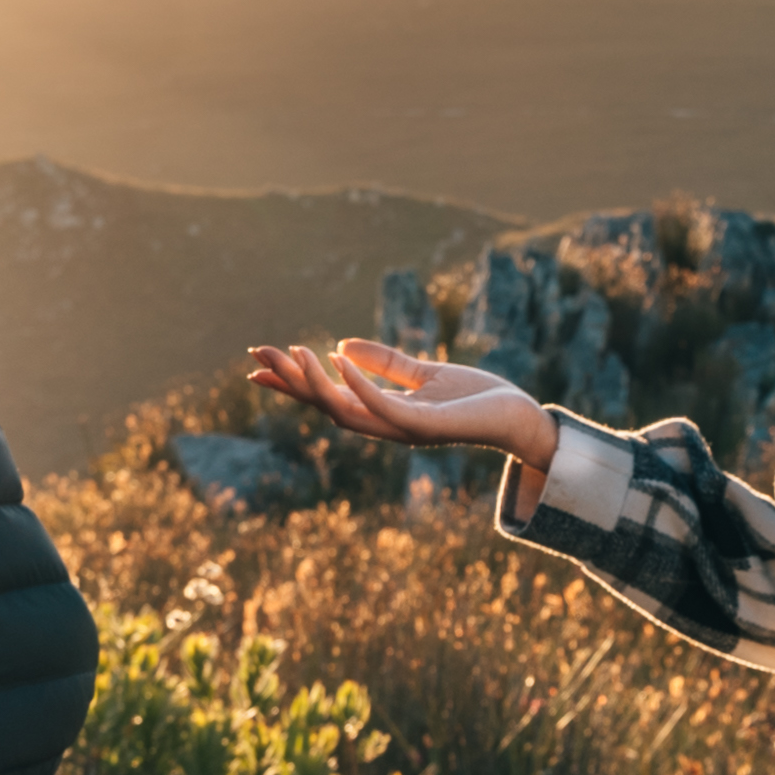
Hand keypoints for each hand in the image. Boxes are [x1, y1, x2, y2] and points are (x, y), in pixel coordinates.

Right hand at [245, 336, 558, 487]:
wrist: (519, 417)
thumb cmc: (476, 399)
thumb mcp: (426, 372)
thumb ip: (387, 362)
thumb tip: (343, 344)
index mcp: (383, 412)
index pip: (327, 397)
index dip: (293, 382)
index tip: (259, 362)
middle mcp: (386, 425)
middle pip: (324, 406)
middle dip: (290, 382)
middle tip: (255, 356)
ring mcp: (403, 430)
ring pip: (344, 412)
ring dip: (316, 384)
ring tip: (294, 353)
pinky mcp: (425, 427)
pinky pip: (382, 408)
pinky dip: (357, 386)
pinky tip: (338, 361)